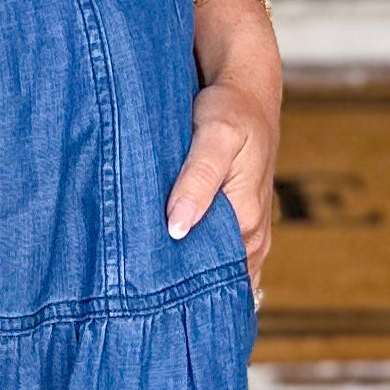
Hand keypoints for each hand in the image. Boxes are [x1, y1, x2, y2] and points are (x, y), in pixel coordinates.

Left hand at [167, 71, 278, 297]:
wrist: (247, 89)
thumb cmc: (231, 110)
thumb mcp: (216, 138)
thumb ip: (198, 181)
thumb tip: (177, 228)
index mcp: (247, 221)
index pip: (217, 277)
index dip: (183, 289)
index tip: (146, 299)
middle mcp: (251, 234)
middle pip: (216, 280)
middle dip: (184, 290)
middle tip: (138, 299)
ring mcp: (245, 231)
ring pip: (217, 271)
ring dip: (188, 277)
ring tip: (147, 292)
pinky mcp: (234, 220)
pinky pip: (218, 257)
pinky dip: (196, 263)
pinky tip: (167, 266)